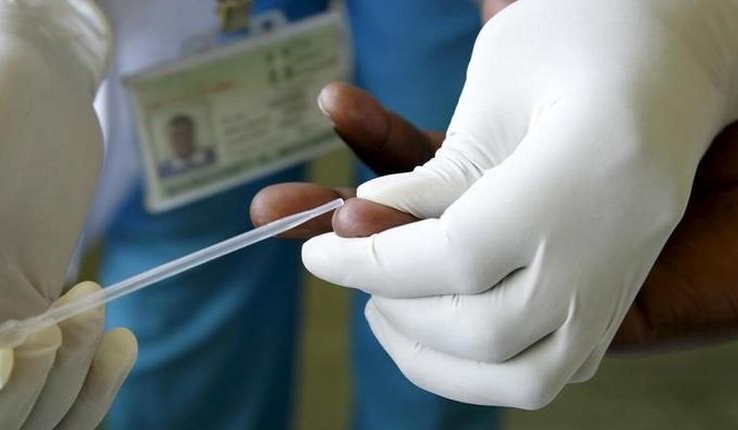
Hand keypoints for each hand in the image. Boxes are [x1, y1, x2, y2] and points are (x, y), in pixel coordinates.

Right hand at [0, 1, 136, 426]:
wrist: (34, 87)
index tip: (9, 354)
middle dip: (18, 395)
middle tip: (48, 336)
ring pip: (25, 413)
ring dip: (64, 386)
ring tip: (87, 312)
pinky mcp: (37, 320)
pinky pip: (65, 385)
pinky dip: (95, 382)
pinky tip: (116, 340)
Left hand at [254, 0, 737, 408]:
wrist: (679, 56)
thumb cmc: (594, 31)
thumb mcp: (507, 74)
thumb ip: (441, 163)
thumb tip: (368, 220)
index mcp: (589, 167)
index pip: (461, 253)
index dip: (374, 258)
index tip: (317, 249)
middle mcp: (613, 242)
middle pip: (489, 328)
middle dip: (395, 307)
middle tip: (344, 267)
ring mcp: (621, 280)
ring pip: (525, 375)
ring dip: (433, 354)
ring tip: (382, 307)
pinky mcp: (615, 297)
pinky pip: (548, 368)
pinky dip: (476, 364)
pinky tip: (431, 324)